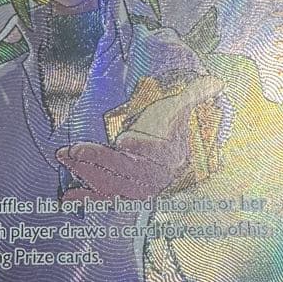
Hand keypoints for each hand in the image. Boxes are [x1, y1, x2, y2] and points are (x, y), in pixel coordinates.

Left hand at [57, 75, 222, 199]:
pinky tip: (67, 197)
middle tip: (73, 148)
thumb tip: (218, 82)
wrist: (169, 157)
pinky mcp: (121, 194)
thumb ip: (195, 94)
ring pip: (111, 183)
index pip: (154, 151)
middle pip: (125, 168)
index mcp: (169, 155)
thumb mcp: (180, 108)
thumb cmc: (169, 128)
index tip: (125, 140)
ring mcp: (136, 188)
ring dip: (85, 171)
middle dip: (97, 158)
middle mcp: (154, 176)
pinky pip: (103, 199)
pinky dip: (86, 199)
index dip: (140, 146)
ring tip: (64, 156)